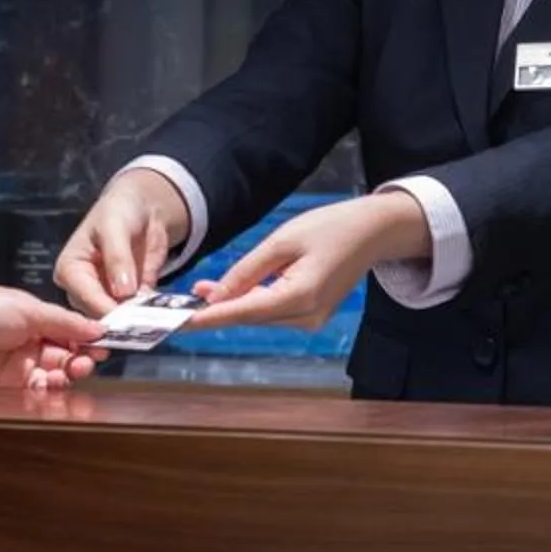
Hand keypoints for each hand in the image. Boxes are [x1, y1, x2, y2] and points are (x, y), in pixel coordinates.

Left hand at [0, 285, 104, 389]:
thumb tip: (98, 327)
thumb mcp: (27, 310)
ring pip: (53, 373)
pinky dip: (45, 388)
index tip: (104, 346)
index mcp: (34, 315)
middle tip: (86, 363)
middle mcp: (29, 339)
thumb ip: (64, 322)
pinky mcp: (6, 384)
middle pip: (66, 353)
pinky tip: (46, 384)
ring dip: (65, 374)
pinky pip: (34, 388)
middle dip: (80, 359)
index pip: (70, 329)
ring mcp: (18, 362)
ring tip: (68, 373)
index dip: (88, 338)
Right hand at [54, 169, 191, 315]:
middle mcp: (83, 291)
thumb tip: (123, 292)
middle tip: (147, 325)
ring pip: (120, 321)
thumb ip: (117, 257)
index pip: (85, 296)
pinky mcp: (129, 303)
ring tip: (160, 324)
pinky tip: (170, 320)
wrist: (143, 209)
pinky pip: (141, 316)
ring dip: (140, 324)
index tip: (127, 319)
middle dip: (123, 322)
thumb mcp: (115, 226)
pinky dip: (155, 318)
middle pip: (99, 315)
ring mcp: (106, 299)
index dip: (105, 308)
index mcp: (70, 270)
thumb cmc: (119, 211)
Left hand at [184, 193, 429, 333]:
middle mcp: (306, 316)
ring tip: (200, 292)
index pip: (242, 312)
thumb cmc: (331, 228)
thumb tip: (216, 295)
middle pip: (249, 317)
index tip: (179, 323)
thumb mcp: (282, 241)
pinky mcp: (311, 316)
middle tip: (180, 302)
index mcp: (300, 296)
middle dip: (215, 309)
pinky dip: (250, 303)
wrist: (372, 232)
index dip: (208, 318)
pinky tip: (232, 292)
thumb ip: (247, 270)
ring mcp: (311, 320)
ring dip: (231, 305)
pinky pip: (272, 313)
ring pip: (258, 316)